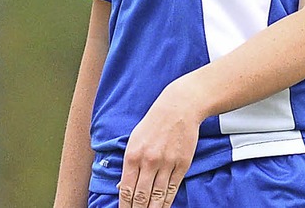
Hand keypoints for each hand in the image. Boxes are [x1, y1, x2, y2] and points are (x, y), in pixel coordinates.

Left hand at [118, 80, 201, 207]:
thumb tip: (122, 188)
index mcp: (133, 155)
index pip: (126, 191)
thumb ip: (129, 164)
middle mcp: (149, 161)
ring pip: (158, 198)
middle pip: (141, 198)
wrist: (179, 107)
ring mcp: (167, 163)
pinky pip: (173, 189)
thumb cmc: (154, 122)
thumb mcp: (135, 139)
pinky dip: (167, 202)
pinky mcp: (182, 164)